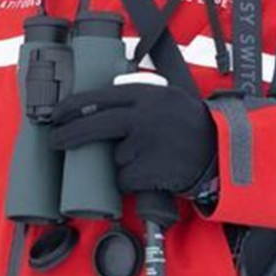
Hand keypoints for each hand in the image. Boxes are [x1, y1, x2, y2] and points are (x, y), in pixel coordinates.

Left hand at [45, 74, 217, 196]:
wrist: (221, 149)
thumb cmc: (190, 123)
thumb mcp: (165, 97)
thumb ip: (136, 95)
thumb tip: (98, 101)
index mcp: (145, 95)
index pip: (98, 98)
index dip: (72, 107)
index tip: (56, 114)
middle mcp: (143, 117)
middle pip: (94, 125)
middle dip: (68, 134)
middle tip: (54, 140)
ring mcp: (145, 145)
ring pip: (113, 157)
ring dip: (120, 162)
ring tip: (147, 157)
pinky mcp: (148, 170)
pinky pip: (124, 178)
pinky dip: (130, 181)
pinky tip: (149, 173)